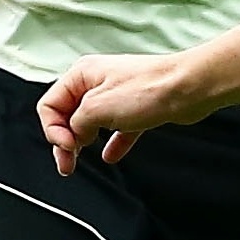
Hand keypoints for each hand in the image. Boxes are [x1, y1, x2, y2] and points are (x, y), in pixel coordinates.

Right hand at [38, 52, 203, 174]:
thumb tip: (75, 134)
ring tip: (79, 161)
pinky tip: (110, 155)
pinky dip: (111, 143)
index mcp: (82, 75)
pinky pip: (117, 129)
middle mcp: (97, 82)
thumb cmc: (148, 89)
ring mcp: (117, 95)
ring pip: (91, 123)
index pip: (50, 104)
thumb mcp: (97, 108)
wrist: (189, 89)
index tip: (66, 146)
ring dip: (83, 143)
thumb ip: (77, 123)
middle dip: (64, 140)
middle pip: (67, 115)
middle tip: (67, 164)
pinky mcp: (137, 109)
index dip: (53, 129)